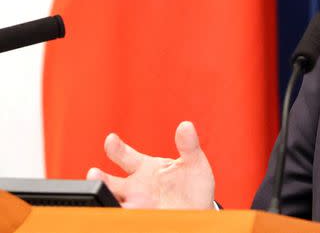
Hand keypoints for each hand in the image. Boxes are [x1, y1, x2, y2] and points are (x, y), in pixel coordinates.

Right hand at [86, 121, 214, 208]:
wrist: (199, 211)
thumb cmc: (192, 184)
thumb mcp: (194, 162)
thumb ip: (188, 146)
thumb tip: (186, 125)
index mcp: (145, 168)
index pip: (125, 156)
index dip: (116, 148)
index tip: (111, 139)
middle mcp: (135, 187)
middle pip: (111, 183)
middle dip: (100, 179)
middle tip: (94, 174)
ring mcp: (136, 206)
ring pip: (113, 203)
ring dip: (106, 200)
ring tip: (101, 198)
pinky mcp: (139, 220)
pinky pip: (124, 219)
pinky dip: (118, 217)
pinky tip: (122, 211)